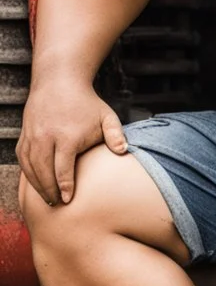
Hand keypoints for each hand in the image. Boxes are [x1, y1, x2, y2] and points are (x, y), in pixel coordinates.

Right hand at [16, 79, 127, 205]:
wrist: (59, 81)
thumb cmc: (87, 103)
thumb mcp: (106, 116)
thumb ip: (116, 135)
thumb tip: (124, 151)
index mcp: (67, 136)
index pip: (63, 169)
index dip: (65, 187)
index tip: (68, 200)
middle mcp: (46, 137)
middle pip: (43, 172)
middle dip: (49, 191)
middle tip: (57, 204)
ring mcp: (33, 135)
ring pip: (30, 167)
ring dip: (37, 185)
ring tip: (48, 198)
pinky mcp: (25, 135)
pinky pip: (22, 159)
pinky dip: (28, 173)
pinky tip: (37, 182)